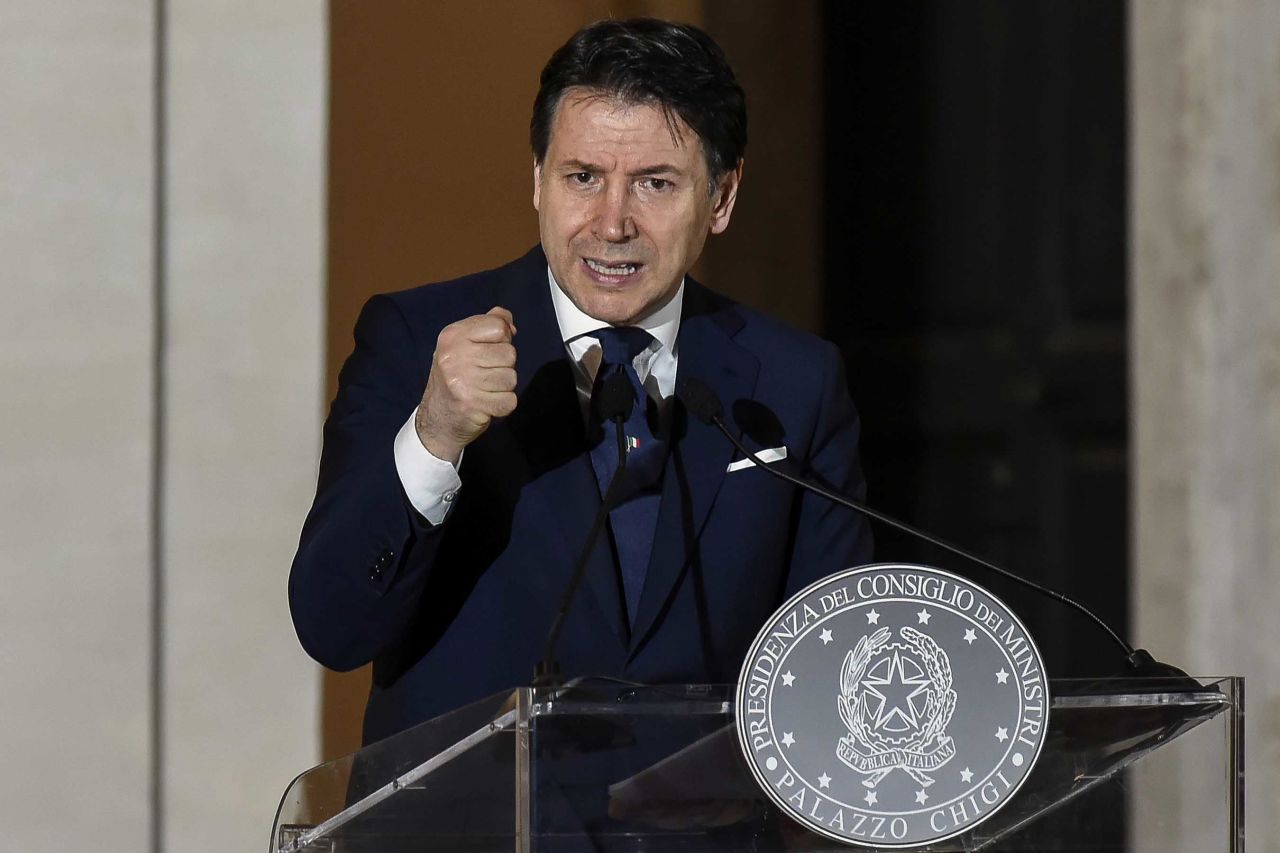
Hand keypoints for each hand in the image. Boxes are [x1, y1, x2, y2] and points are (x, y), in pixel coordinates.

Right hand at [415, 306, 516, 462]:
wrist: (437, 417)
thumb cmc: (457, 375)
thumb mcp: (464, 342)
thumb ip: (488, 324)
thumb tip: (510, 324)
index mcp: (453, 335)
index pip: (499, 327)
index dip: (501, 340)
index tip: (487, 351)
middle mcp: (454, 356)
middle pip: (509, 354)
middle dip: (503, 366)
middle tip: (484, 374)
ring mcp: (462, 381)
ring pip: (511, 378)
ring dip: (503, 387)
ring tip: (484, 389)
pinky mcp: (471, 405)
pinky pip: (509, 401)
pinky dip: (503, 405)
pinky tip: (486, 403)